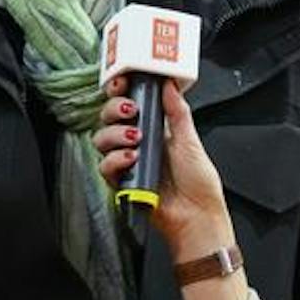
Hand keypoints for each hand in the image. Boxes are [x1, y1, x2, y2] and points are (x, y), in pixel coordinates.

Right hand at [93, 77, 234, 255]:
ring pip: (101, 139)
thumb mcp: (190, 140)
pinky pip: (105, 166)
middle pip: (108, 118)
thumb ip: (177, 111)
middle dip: (113, 109)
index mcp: (153, 129)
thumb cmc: (198, 182)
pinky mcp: (122, 182)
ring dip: (114, 134)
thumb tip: (169, 84)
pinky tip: (131, 159)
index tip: (121, 83)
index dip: (119, 92)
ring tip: (136, 139)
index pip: (127, 104)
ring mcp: (127, 162)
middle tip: (129, 110)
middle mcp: (137, 143)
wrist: (197, 215)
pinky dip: (115, 160)